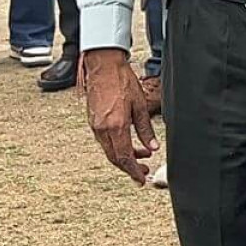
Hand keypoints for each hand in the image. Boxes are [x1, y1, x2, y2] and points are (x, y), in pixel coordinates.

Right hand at [81, 48, 158, 185]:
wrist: (103, 66)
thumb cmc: (122, 81)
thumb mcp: (140, 105)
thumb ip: (146, 129)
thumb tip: (152, 147)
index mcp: (115, 126)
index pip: (124, 157)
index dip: (133, 171)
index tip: (142, 179)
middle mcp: (102, 129)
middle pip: (114, 157)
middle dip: (130, 167)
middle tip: (144, 171)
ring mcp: (95, 125)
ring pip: (109, 150)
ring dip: (125, 155)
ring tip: (142, 154)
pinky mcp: (93, 121)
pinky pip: (105, 140)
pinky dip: (117, 146)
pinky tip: (129, 142)